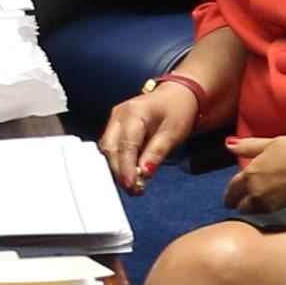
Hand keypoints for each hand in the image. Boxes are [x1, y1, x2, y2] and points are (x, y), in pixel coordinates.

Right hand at [98, 69, 216, 189]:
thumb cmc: (177, 110)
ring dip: (117, 169)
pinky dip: (118, 162)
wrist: (176, 95)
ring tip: (133, 185)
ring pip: (108, 150)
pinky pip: (111, 147)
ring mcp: (114, 120)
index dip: (126, 168)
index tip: (130, 185)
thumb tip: (144, 173)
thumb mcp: (173, 132)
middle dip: (120, 171)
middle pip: (111, 149)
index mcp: (134, 113)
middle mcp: (119, 115)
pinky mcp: (115, 127)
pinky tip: (129, 174)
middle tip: (133, 190)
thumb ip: (156, 152)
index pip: (126, 145)